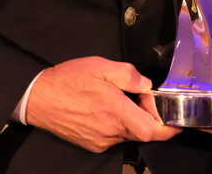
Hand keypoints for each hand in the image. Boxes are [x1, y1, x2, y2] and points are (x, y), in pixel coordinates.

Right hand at [26, 57, 180, 152]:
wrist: (39, 98)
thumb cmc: (69, 80)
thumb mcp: (99, 66)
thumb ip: (128, 74)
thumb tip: (147, 84)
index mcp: (117, 112)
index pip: (154, 131)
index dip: (168, 127)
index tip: (173, 117)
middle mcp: (112, 132)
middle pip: (143, 132)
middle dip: (148, 118)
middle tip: (138, 98)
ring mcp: (102, 141)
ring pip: (128, 135)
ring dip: (130, 121)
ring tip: (116, 101)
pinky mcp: (92, 145)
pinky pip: (114, 138)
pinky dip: (116, 126)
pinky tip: (103, 110)